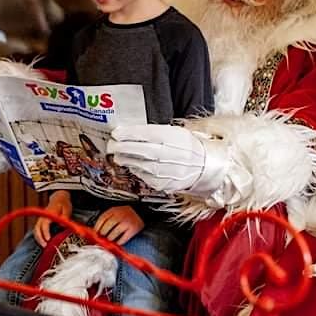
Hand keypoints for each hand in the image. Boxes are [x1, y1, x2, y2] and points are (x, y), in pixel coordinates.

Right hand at [34, 191, 71, 246]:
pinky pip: (37, 230)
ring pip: (36, 230)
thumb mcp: (67, 209)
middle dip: (39, 238)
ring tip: (44, 246)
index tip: (48, 239)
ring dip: (38, 238)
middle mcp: (43, 216)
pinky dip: (38, 237)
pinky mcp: (41, 222)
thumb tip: (62, 225)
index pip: (44, 224)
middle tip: (45, 245)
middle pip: (37, 228)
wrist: (59, 198)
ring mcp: (41, 219)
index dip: (45, 232)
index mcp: (49, 213)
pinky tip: (43, 242)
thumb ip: (65, 216)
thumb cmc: (63, 204)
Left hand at [93, 206, 144, 245]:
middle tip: (102, 237)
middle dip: (103, 232)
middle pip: (108, 225)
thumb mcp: (115, 211)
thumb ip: (107, 218)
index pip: (102, 218)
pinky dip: (119, 242)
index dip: (97, 227)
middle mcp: (120, 215)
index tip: (95, 232)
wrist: (141, 211)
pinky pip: (124, 238)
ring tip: (109, 239)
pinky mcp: (133, 229)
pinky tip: (117, 242)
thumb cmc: (127, 213)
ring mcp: (127, 222)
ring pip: (115, 232)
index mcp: (114, 210)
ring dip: (110, 238)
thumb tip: (97, 230)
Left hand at [108, 124, 223, 193]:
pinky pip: (145, 177)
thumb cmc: (188, 147)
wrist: (204, 166)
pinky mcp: (164, 184)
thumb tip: (130, 132)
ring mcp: (168, 171)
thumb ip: (154, 132)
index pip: (146, 135)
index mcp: (174, 138)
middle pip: (141, 150)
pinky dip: (136, 170)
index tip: (116, 133)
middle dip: (122, 147)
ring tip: (118, 155)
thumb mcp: (175, 132)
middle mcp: (171, 155)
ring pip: (141, 165)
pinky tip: (133, 165)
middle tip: (112, 145)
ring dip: (126, 159)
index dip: (128, 134)